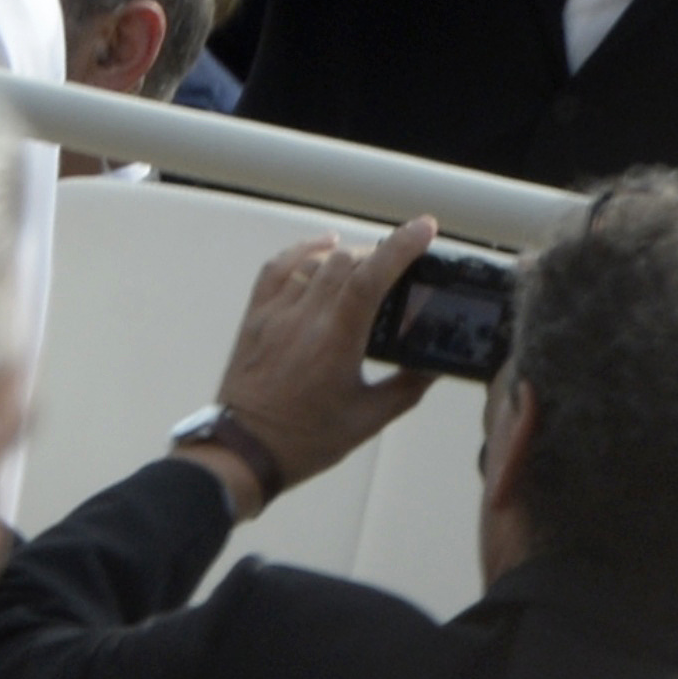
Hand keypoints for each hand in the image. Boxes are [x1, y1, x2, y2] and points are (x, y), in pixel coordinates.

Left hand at [185, 220, 443, 513]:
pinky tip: (324, 247)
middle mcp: (304, 317)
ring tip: (369, 263)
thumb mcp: (367, 420)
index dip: (400, 247)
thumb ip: (406, 389)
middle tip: (404, 261)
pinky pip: (277, 268)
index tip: (424, 228)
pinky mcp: (255, 316)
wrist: (244, 450)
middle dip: (380, 253)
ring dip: (347, 256)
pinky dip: (303, 251)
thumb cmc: (306, 440)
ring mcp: (275, 313)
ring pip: (315, 263)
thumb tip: (433, 365)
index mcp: (336, 341)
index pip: (371, 278)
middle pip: (346, 263)